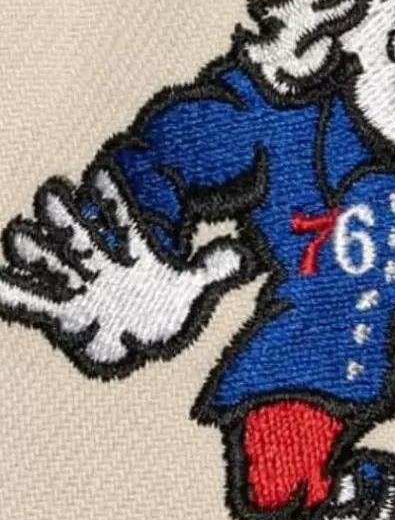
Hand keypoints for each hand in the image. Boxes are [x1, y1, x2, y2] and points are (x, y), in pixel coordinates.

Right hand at [0, 168, 251, 375]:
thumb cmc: (164, 313)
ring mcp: (75, 284)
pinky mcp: (57, 311)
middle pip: (75, 229)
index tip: (104, 173)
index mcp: (134, 251)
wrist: (138, 346)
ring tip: (21, 233)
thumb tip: (245, 254)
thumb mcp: (191, 291)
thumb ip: (213, 269)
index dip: (113, 195)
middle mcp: (99, 261)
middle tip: (53, 195)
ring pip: (45, 255)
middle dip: (64, 213)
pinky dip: (8, 290)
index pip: (123, 216)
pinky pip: (25, 298)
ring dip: (33, 246)